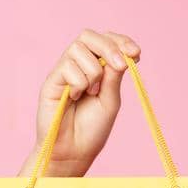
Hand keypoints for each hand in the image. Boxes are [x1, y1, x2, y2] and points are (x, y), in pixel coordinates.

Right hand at [18, 30, 141, 178]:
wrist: (73, 151)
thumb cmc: (92, 129)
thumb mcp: (110, 100)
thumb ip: (114, 77)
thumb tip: (122, 55)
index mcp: (96, 67)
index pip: (106, 40)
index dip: (120, 41)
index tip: (136, 52)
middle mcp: (78, 64)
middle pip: (89, 36)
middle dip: (109, 47)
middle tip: (121, 66)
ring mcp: (63, 71)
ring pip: (79, 49)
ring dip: (93, 71)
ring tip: (92, 93)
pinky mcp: (51, 80)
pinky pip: (68, 66)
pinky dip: (80, 83)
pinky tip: (76, 98)